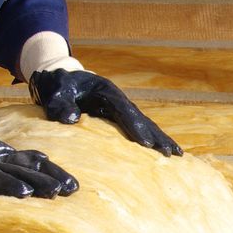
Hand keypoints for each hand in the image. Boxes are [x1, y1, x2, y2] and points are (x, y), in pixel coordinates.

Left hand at [31, 68, 182, 156]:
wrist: (59, 78)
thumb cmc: (57, 84)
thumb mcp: (55, 90)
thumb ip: (60, 104)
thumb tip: (71, 119)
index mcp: (106, 92)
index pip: (124, 110)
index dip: (135, 127)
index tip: (146, 144)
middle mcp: (118, 100)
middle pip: (142, 118)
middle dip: (156, 136)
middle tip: (170, 153)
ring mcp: (120, 110)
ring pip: (145, 124)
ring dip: (160, 139)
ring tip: (177, 154)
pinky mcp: (118, 119)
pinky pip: (138, 130)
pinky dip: (151, 140)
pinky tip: (163, 151)